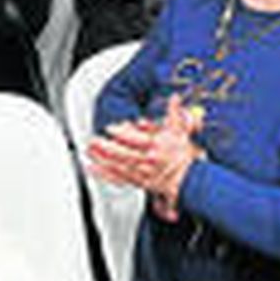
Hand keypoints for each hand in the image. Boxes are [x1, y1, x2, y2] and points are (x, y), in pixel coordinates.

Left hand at [85, 94, 205, 219]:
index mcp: (158, 146)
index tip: (110, 128)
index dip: (123, 133)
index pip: (139, 139)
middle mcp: (149, 160)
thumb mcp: (180, 131)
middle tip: (94, 140)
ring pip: (119, 166)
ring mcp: (143, 172)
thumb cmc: (181, 153)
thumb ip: (174, 114)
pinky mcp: (138, 181)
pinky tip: (92, 168)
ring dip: (102, 159)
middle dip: (107, 147)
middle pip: (125, 154)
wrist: (189, 178)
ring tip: (89, 151)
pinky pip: (119, 178)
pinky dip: (104, 174)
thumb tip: (175, 98)